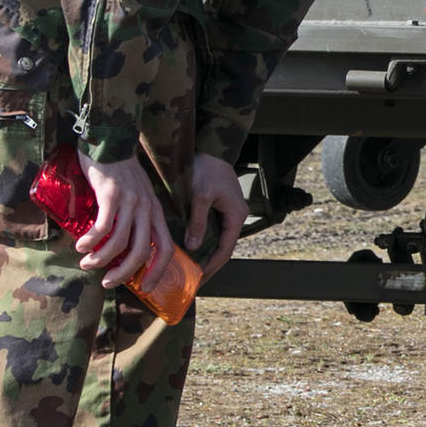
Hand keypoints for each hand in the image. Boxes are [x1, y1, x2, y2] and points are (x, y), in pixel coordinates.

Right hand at [76, 153, 163, 286]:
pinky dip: (91, 241)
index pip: (166, 247)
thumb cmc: (119, 172)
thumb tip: (119, 248)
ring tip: (86, 264)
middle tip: (108, 283)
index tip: (145, 287)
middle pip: (142, 251)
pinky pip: (103, 227)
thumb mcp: (135, 197)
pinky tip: (82, 246)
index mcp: (155, 212)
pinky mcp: (112, 195)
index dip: (158, 270)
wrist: (109, 141)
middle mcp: (147, 209)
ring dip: (101, 259)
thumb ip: (132, 218)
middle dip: (125, 273)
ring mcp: (130, 202)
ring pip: (120, 242)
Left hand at [183, 152, 249, 269]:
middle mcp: (235, 215)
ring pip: (217, 238)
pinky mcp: (219, 206)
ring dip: (205, 253)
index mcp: (236, 215)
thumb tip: (193, 247)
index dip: (212, 266)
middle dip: (208, 263)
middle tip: (193, 278)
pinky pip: (212, 228)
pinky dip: (202, 239)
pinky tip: (190, 246)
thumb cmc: (207, 168)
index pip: (225, 249)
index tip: (199, 278)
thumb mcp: (201, 196)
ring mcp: (228, 211)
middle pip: (223, 247)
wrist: (210, 147)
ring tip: (189, 266)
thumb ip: (197, 222)